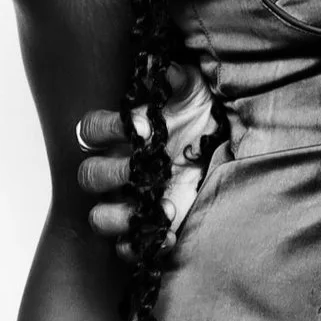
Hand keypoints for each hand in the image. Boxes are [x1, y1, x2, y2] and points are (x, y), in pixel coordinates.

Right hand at [76, 64, 203, 252]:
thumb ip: (175, 78)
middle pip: (89, 176)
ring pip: (100, 216)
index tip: (135, 129)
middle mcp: (121, 167)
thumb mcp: (194, 89)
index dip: (103, 130)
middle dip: (112, 174)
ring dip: (123, 216)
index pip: (90, 131)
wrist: (231, 144)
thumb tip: (160, 73)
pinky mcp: (151, 224)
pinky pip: (129, 246)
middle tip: (143, 171)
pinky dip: (141, 246)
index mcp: (123, 133)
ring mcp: (133, 198)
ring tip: (161, 208)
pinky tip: (169, 237)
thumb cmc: (203, 113)